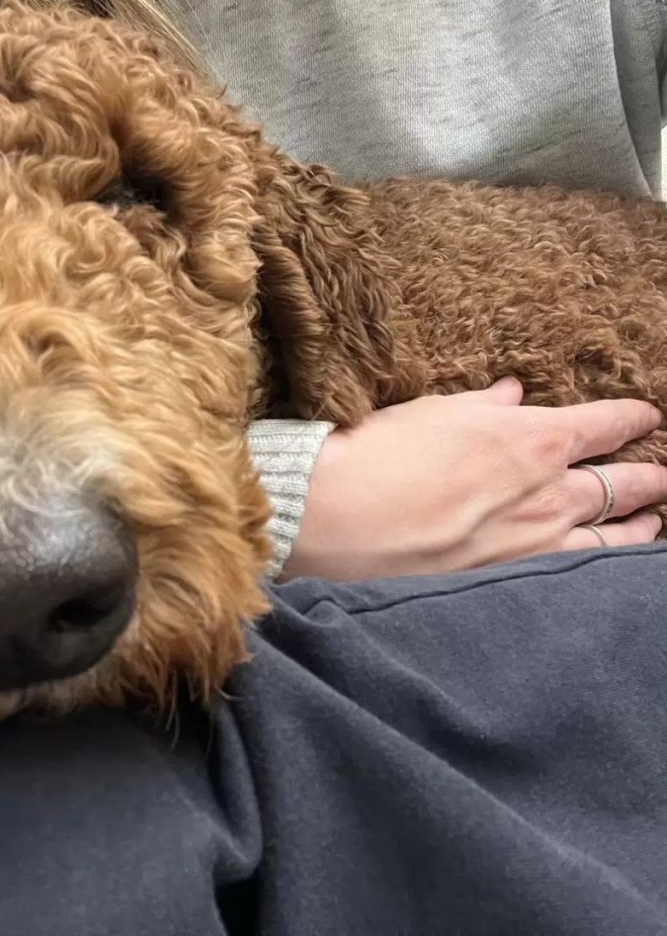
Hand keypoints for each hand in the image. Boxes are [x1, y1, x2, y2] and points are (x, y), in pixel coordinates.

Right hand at [284, 378, 666, 581]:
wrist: (341, 517)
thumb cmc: (381, 454)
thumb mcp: (432, 412)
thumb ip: (483, 406)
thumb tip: (511, 394)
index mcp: (533, 438)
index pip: (606, 424)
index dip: (632, 418)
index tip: (645, 416)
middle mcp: (550, 492)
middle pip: (626, 482)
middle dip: (649, 475)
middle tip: (661, 474)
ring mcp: (538, 543)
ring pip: (617, 535)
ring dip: (642, 524)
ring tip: (653, 521)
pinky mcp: (514, 581)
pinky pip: (582, 571)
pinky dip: (606, 562)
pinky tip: (608, 562)